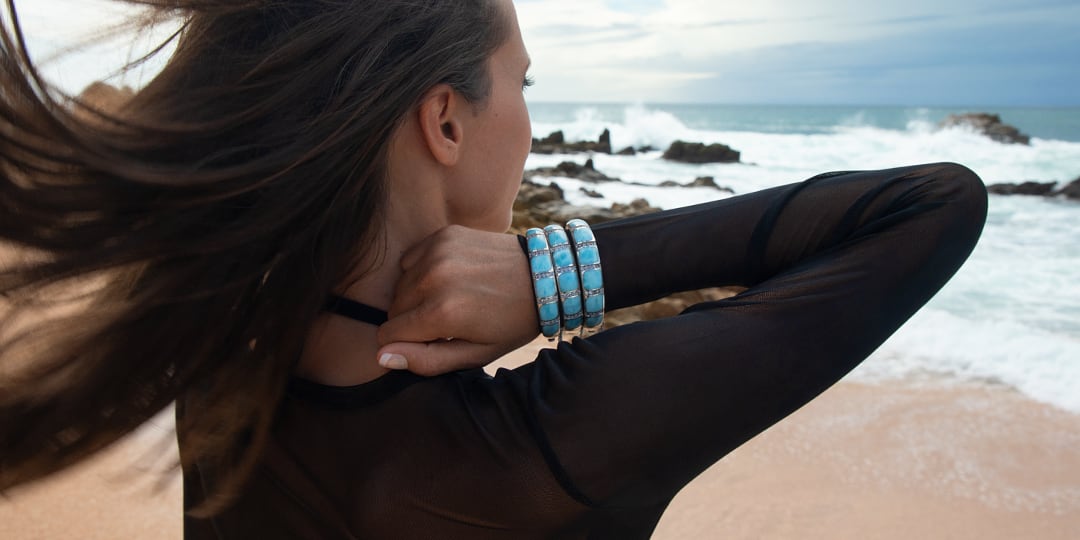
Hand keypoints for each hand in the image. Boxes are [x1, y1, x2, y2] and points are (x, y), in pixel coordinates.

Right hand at [376, 225, 539, 375]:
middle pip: (393, 308)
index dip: (402, 343)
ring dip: (416, 295)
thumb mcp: (476, 354)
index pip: (388, 333)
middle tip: (446, 322)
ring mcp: (438, 252)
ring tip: (450, 299)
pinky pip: (410, 259)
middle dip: (411, 320)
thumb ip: (427, 360)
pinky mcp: (443, 235)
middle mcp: (434, 278)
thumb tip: (382, 356)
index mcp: (442, 313)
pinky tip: (448, 277)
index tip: (426, 341)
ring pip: (400, 284)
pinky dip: (421, 271)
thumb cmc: (511, 322)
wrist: (544, 276)